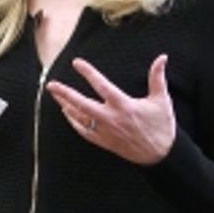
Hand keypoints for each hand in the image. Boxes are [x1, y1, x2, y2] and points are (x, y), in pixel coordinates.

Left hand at [47, 54, 175, 165]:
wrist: (159, 155)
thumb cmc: (161, 126)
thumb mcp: (162, 100)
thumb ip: (157, 77)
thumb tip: (162, 57)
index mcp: (124, 106)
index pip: (101, 85)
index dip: (88, 73)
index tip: (76, 63)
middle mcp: (111, 118)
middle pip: (82, 104)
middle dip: (65, 94)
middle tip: (51, 85)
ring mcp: (106, 131)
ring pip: (80, 118)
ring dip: (66, 106)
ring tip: (56, 96)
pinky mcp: (104, 141)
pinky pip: (84, 131)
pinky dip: (74, 122)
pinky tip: (68, 113)